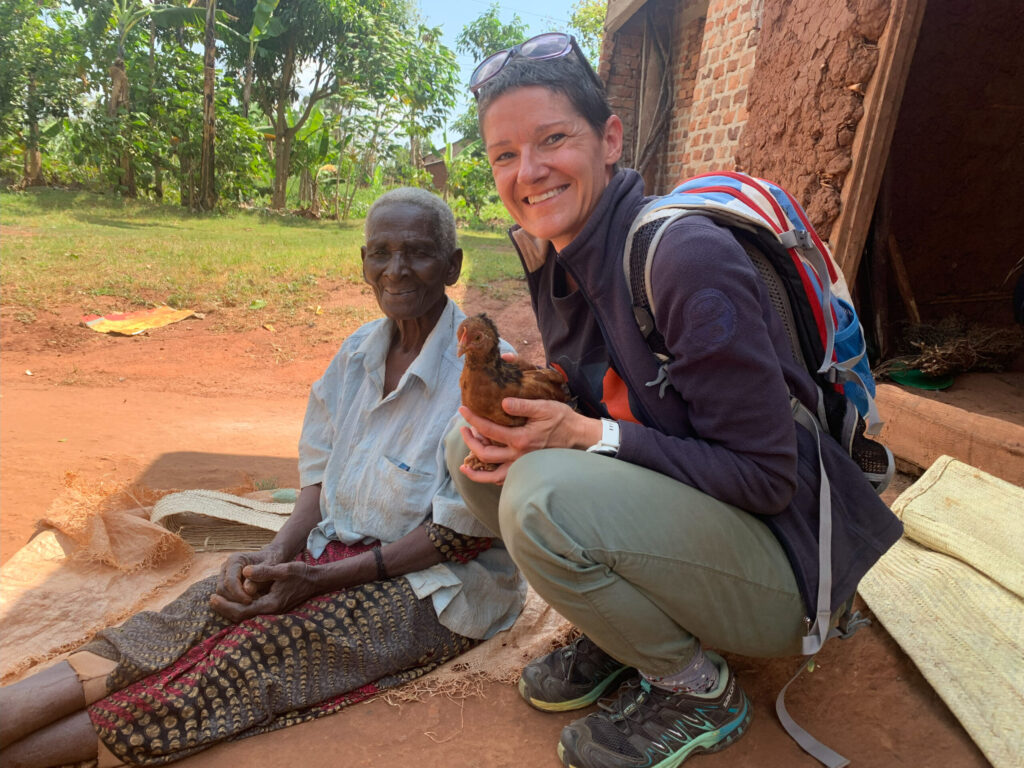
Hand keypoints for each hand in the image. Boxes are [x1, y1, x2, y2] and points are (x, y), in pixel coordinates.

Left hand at [210, 561, 320, 621]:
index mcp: (271, 604)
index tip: (213, 597)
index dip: (226, 606)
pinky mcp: (271, 608)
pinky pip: (250, 612)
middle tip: (211, 599)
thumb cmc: (300, 574)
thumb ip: (264, 572)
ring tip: (217, 600)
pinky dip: (238, 608)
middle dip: (225, 609)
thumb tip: (245, 571)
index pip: (242, 611)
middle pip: (241, 617)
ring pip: (245, 616)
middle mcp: (270, 612)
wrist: (314, 581)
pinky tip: (232, 599)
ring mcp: (271, 612)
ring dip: (230, 609)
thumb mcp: (283, 569)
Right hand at [215, 548, 284, 604]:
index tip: (250, 601)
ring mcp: (225, 576)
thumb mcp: (271, 567)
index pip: (230, 581)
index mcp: (235, 560)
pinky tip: (250, 604)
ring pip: (222, 595)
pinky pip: (226, 597)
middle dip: (235, 599)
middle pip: (222, 589)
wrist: (272, 558)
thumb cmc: (273, 561)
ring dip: (235, 602)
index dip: (238, 593)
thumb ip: (261, 576)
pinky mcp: (227, 584)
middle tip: (252, 605)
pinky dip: (236, 603)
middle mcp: (226, 567)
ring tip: (253, 603)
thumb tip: (248, 590)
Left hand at [458, 399, 597, 484]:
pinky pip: (504, 480)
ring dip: (476, 471)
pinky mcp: (526, 470)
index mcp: (520, 439)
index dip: (473, 420)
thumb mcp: (544, 407)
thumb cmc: (562, 421)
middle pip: (485, 454)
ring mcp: (522, 466)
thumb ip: (522, 406)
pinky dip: (491, 478)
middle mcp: (518, 456)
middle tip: (463, 430)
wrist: (579, 438)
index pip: (488, 430)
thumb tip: (502, 402)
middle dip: (470, 442)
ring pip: (492, 476)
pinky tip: (485, 472)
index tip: (463, 411)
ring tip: (464, 465)